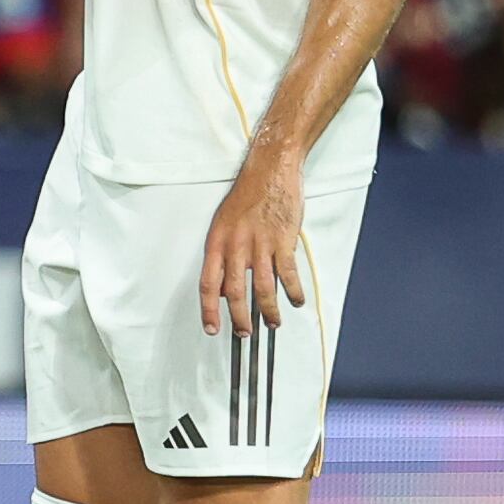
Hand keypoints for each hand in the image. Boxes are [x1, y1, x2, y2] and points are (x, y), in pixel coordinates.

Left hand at [198, 154, 308, 338]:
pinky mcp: (283, 241)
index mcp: (217, 242)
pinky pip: (287, 274)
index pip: (208, 284)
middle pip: (235, 292)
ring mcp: (260, 244)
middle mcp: (235, 245)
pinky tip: (296, 301)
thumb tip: (225, 286)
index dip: (209, 310)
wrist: (269, 170)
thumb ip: (223, 254)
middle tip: (244, 333)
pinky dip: (293, 292)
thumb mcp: (223, 223)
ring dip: (269, 311)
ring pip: (262, 288)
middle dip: (240, 319)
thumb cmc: (247, 196)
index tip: (212, 328)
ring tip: (273, 323)